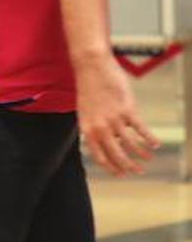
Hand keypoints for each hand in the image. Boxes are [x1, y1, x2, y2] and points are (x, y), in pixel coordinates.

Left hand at [74, 52, 158, 174]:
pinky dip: (150, 139)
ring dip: (142, 154)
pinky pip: (141, 130)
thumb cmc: (89, 88)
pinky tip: (156, 144)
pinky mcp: (127, 110)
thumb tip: (108, 142)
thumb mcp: (85, 111)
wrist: (92, 67)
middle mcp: (100, 127)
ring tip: (148, 158)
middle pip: (117, 155)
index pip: (99, 156)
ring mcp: (114, 119)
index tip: (121, 174)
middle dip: (129, 167)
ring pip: (131, 145)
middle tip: (138, 171)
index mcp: (87, 129)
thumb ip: (94, 127)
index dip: (111, 168)